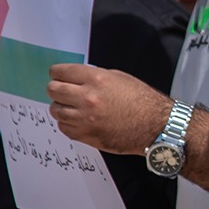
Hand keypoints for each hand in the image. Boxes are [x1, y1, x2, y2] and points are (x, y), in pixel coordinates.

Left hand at [47, 64, 171, 155]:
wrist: (155, 126)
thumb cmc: (142, 102)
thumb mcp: (120, 78)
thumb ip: (95, 77)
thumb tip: (77, 79)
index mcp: (96, 79)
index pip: (61, 72)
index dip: (57, 73)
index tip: (57, 75)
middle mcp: (87, 98)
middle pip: (53, 90)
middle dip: (55, 89)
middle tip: (61, 91)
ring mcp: (85, 119)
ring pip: (55, 110)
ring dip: (61, 107)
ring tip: (71, 107)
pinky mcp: (86, 135)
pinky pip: (63, 128)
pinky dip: (67, 123)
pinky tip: (77, 120)